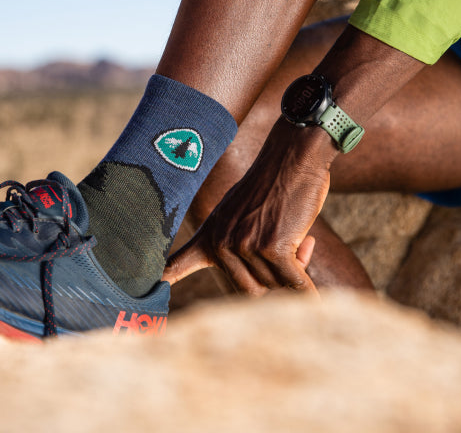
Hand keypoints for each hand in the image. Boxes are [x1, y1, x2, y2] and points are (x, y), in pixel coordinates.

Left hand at [164, 119, 333, 295]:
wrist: (292, 157)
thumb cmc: (272, 187)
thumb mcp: (237, 213)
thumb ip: (238, 249)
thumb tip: (259, 290)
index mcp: (209, 237)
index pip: (175, 266)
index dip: (159, 283)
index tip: (143, 295)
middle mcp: (221, 244)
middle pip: (250, 292)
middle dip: (274, 280)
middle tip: (292, 251)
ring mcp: (245, 245)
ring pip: (275, 286)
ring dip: (295, 272)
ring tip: (301, 240)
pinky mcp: (273, 246)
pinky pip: (294, 284)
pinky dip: (309, 294)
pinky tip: (317, 303)